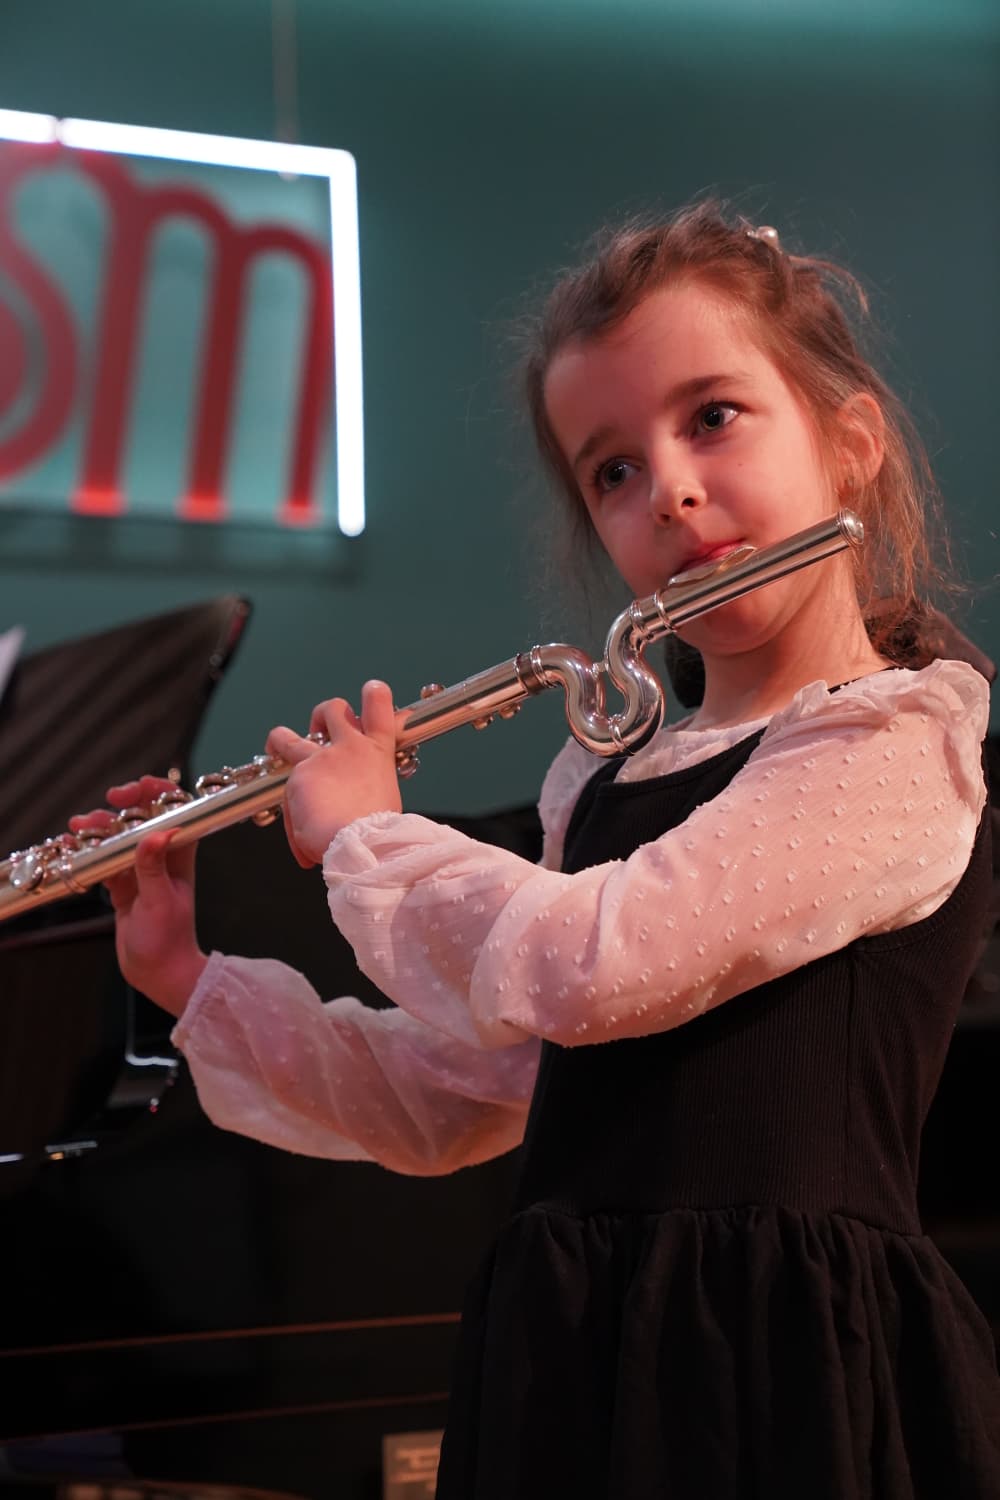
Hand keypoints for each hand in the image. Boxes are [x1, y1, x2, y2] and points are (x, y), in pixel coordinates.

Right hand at [69, 775, 207, 1017]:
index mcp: (180, 855)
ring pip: (119, 838)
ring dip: (100, 830)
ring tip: (79, 827)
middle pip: (143, 819)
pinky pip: (104, 861)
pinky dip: (89, 853)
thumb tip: (157, 834)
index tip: (132, 790)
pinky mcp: (123, 886)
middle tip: (104, 805)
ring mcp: (140, 871)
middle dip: (121, 808)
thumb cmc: (168, 940)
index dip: (156, 793)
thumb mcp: (159, 902)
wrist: (158, 973)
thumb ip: (153, 868)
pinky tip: (74, 847)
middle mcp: (162, 858)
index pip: (175, 811)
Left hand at [266, 679, 403, 867]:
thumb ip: (361, 790)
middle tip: (316, 729)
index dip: (374, 695)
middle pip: (333, 709)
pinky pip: (286, 797)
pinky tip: (302, 841)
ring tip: (277, 750)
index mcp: (377, 753)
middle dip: (321, 715)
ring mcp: (320, 759)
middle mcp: (350, 747)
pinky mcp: (297, 777)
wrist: (365, 845)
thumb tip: (342, 803)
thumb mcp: (382, 801)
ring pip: (288, 738)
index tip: (372, 689)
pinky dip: (293, 820)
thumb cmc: (379, 832)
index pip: (379, 707)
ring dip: (280, 742)